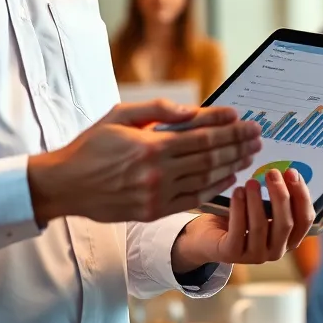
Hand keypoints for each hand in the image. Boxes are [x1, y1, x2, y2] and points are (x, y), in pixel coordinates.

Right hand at [27, 100, 262, 224]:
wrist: (65, 185)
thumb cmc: (92, 145)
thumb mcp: (119, 115)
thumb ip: (157, 110)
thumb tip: (192, 110)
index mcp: (150, 146)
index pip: (201, 135)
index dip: (228, 128)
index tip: (246, 121)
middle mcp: (157, 172)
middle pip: (210, 157)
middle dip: (237, 144)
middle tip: (257, 136)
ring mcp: (156, 195)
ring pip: (205, 178)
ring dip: (232, 165)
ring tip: (250, 154)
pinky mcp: (153, 212)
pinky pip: (193, 198)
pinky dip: (215, 187)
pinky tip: (229, 177)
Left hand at [170, 168, 314, 271]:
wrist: (207, 234)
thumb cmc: (240, 216)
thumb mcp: (263, 206)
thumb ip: (276, 197)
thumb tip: (286, 172)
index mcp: (289, 239)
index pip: (305, 219)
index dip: (302, 195)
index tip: (292, 172)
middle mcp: (276, 251)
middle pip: (286, 224)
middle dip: (281, 196)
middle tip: (272, 173)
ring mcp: (255, 256)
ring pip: (260, 227)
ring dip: (257, 201)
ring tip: (251, 182)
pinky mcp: (232, 254)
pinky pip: (238, 230)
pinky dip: (238, 208)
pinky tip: (237, 191)